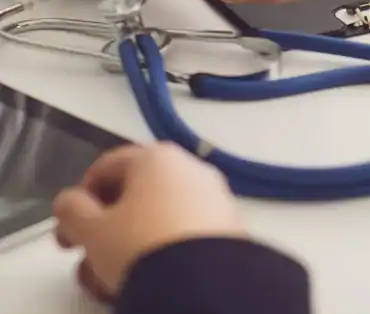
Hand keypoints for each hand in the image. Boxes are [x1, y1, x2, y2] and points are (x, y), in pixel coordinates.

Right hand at [53, 143, 245, 302]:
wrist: (201, 282)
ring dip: (128, 244)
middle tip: (87, 254)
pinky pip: (183, 233)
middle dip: (105, 227)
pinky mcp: (228, 227)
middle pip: (135, 194)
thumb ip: (72, 211)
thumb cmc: (139, 245)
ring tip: (109, 276)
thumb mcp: (92, 230)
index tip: (70, 226)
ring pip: (158, 218)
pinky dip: (161, 250)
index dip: (80, 197)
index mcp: (158, 157)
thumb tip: (71, 202)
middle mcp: (191, 168)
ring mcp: (215, 197)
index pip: (107, 167)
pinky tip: (145, 277)